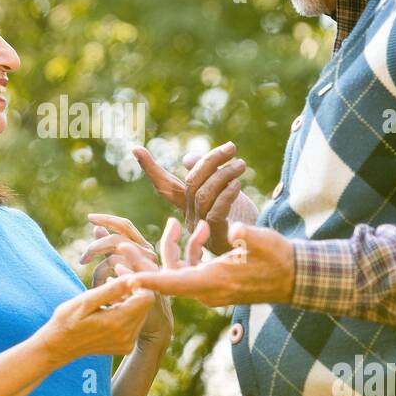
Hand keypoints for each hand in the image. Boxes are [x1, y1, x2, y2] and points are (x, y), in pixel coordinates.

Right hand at [80, 212, 172, 354]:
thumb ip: (111, 290)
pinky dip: (127, 311)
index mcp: (117, 323)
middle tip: (115, 277)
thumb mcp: (85, 301)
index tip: (122, 273)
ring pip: (142, 312)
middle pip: (146, 304)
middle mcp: (127, 336)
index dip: (138, 281)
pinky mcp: (126, 346)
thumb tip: (133, 277)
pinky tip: (111, 306)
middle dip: (135, 289)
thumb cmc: (67, 320)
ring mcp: (127, 343)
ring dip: (131, 300)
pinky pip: (135, 323)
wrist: (58, 346)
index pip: (146, 297)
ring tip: (110, 293)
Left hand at [124, 218, 295, 308]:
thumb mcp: (264, 241)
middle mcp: (207, 290)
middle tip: (121, 246)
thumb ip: (246, 235)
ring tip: (174, 223)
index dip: (149, 281)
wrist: (295, 277)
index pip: (173, 283)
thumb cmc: (280, 258)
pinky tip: (199, 230)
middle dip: (143, 263)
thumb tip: (234, 229)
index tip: (125, 279)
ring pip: (176, 273)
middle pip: (165, 279)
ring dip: (170, 250)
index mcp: (213, 281)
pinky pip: (189, 271)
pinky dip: (187, 252)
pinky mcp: (214, 284)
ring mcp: (210, 290)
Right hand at [133, 142, 258, 254]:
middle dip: (210, 161)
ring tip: (241, 165)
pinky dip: (226, 195)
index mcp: (186, 206)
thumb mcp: (222, 190)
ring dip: (223, 175)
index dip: (150, 168)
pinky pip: (216, 212)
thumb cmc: (240, 217)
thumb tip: (188, 157)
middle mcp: (189, 217)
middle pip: (191, 183)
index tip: (135, 149)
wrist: (260, 246)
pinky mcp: (217, 237)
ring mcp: (201, 229)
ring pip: (203, 195)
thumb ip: (205, 174)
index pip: (165, 185)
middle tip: (231, 148)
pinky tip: (238, 185)